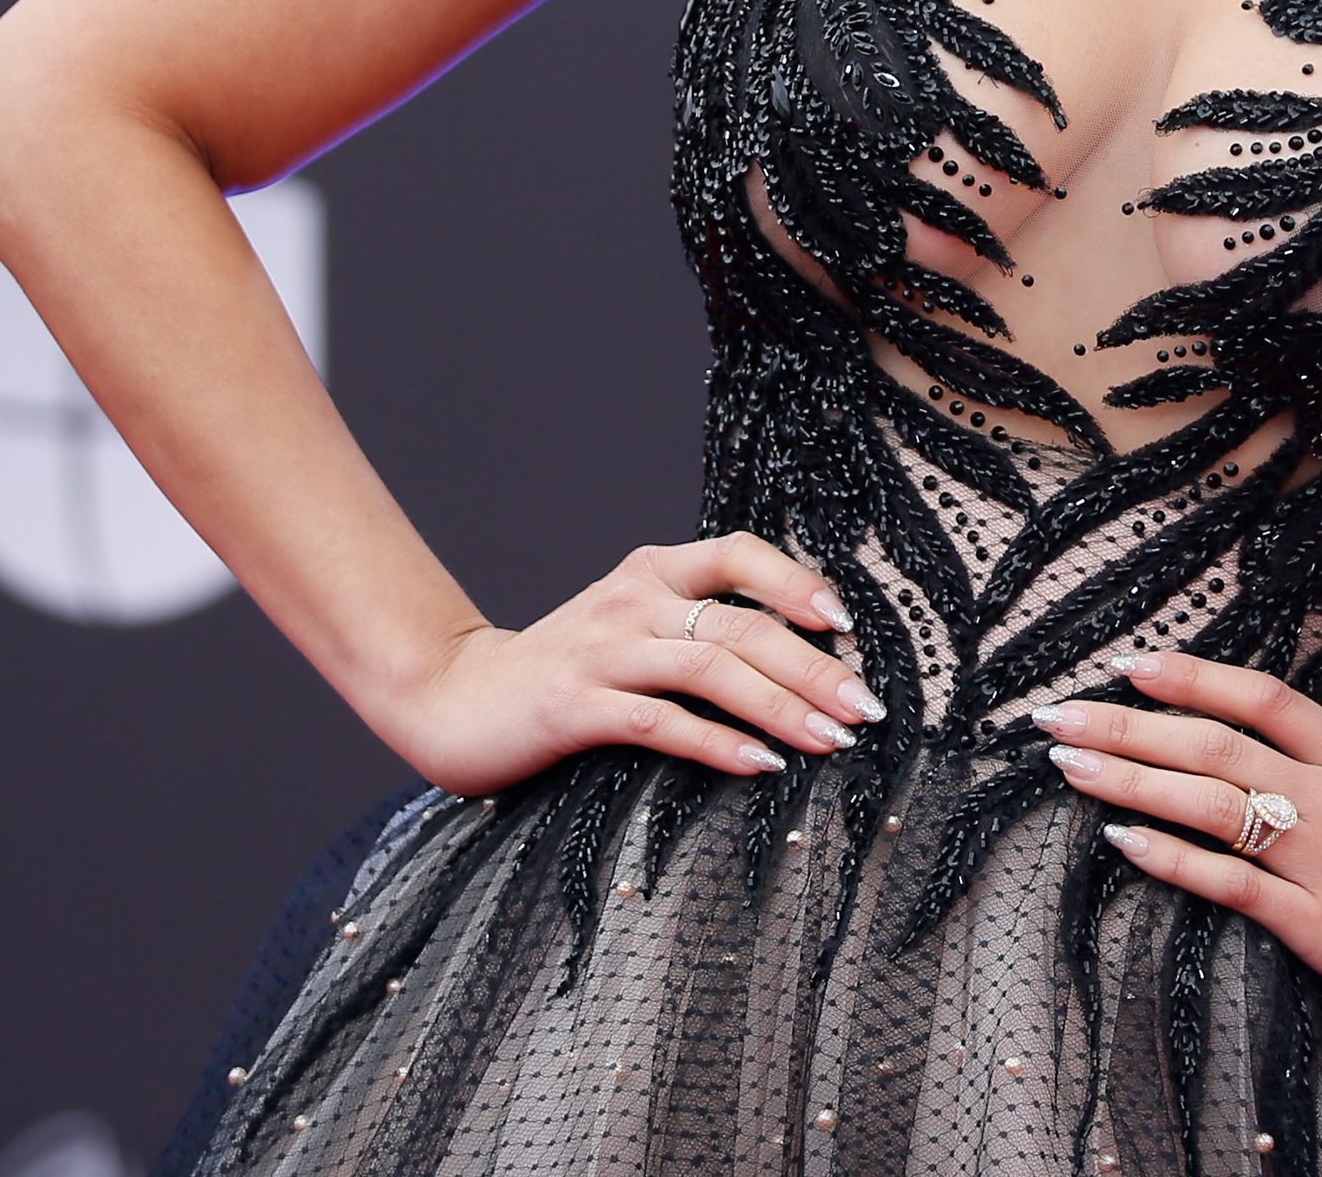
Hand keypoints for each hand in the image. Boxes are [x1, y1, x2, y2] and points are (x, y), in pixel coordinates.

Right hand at [375, 535, 884, 801]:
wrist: (456, 697)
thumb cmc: (564, 669)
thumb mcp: (631, 626)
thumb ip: (696, 626)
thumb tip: (802, 655)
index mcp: (651, 571)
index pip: (739, 554)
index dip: (796, 582)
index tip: (845, 625)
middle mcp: (630, 600)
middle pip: (740, 624)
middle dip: (813, 668)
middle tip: (865, 709)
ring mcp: (601, 651)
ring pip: (710, 669)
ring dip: (780, 706)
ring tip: (830, 741)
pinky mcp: (574, 706)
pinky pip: (660, 723)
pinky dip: (718, 745)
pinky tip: (759, 767)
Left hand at [1036, 653, 1321, 1062]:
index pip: (1264, 699)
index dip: (1193, 678)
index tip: (1132, 666)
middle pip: (1215, 744)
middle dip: (1127, 724)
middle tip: (1058, 713)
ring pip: (1210, 805)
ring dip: (1131, 780)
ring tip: (1068, 762)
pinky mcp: (1316, 925)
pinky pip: (1230, 884)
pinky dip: (1172, 860)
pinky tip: (1121, 841)